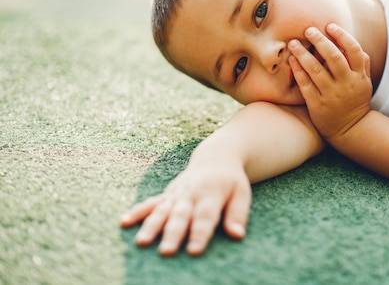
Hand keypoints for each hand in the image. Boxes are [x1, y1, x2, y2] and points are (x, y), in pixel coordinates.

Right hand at [119, 155, 250, 256]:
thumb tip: (237, 235)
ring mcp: (176, 194)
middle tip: (165, 251)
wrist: (216, 158)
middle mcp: (191, 194)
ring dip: (151, 226)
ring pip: (162, 211)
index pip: (205, 217)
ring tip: (141, 242)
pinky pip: (150, 203)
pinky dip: (137, 212)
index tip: (194, 251)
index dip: (200, 234)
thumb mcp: (242, 194)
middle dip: (172, 234)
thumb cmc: (231, 181)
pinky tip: (124, 222)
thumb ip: (238, 214)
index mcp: (212, 194)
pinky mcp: (167, 194)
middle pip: (180, 216)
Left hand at [288, 23, 371, 144]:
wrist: (350, 130)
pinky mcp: (318, 104)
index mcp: (359, 76)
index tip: (330, 26)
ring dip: (303, 54)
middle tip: (308, 30)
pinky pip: (306, 85)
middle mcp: (346, 83)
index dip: (342, 35)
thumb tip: (351, 41)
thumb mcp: (365, 82)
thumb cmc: (356, 101)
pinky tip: (292, 61)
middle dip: (320, 41)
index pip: (354, 50)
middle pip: (334, 57)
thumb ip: (362, 63)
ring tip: (293, 43)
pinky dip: (298, 71)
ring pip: (316, 70)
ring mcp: (331, 94)